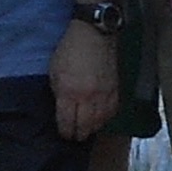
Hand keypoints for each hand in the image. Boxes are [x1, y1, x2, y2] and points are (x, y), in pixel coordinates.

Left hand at [49, 21, 119, 140]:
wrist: (95, 34)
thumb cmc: (70, 50)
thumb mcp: (55, 71)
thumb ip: (58, 92)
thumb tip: (62, 109)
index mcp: (69, 92)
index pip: (67, 122)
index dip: (65, 132)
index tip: (64, 134)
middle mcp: (87, 98)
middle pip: (85, 127)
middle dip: (78, 134)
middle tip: (75, 136)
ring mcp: (104, 95)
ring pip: (100, 123)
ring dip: (92, 129)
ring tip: (87, 129)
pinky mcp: (116, 91)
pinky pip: (111, 113)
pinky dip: (105, 119)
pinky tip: (100, 119)